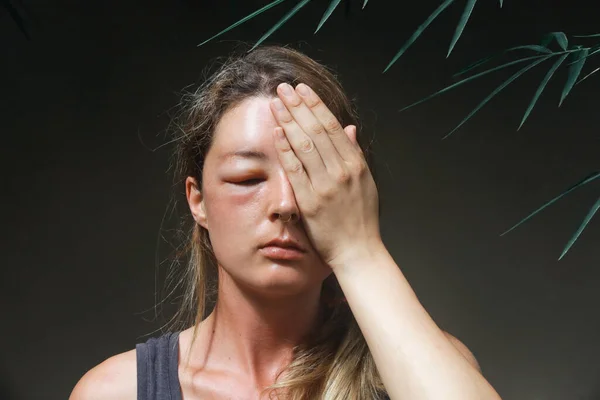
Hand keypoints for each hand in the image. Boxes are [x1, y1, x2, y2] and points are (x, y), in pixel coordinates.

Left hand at [270, 82, 381, 269]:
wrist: (358, 251)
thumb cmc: (361, 219)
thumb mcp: (365, 182)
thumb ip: (354, 153)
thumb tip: (349, 128)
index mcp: (355, 164)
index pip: (332, 127)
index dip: (316, 105)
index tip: (302, 89)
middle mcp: (341, 171)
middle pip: (316, 131)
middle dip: (298, 106)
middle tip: (283, 88)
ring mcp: (325, 186)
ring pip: (305, 146)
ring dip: (289, 121)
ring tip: (276, 103)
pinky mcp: (310, 202)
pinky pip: (295, 171)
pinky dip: (286, 150)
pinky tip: (277, 133)